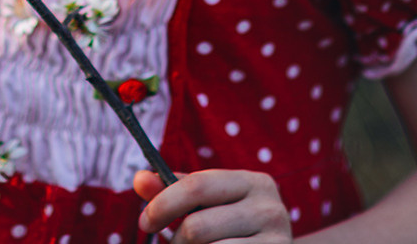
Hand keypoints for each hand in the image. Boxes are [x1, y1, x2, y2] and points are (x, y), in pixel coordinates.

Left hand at [134, 168, 293, 242]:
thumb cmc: (233, 228)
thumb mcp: (210, 204)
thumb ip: (175, 191)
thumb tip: (139, 179)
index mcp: (253, 182)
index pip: (197, 185)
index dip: (162, 204)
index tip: (144, 222)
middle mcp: (270, 209)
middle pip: (196, 227)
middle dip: (176, 241)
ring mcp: (277, 240)